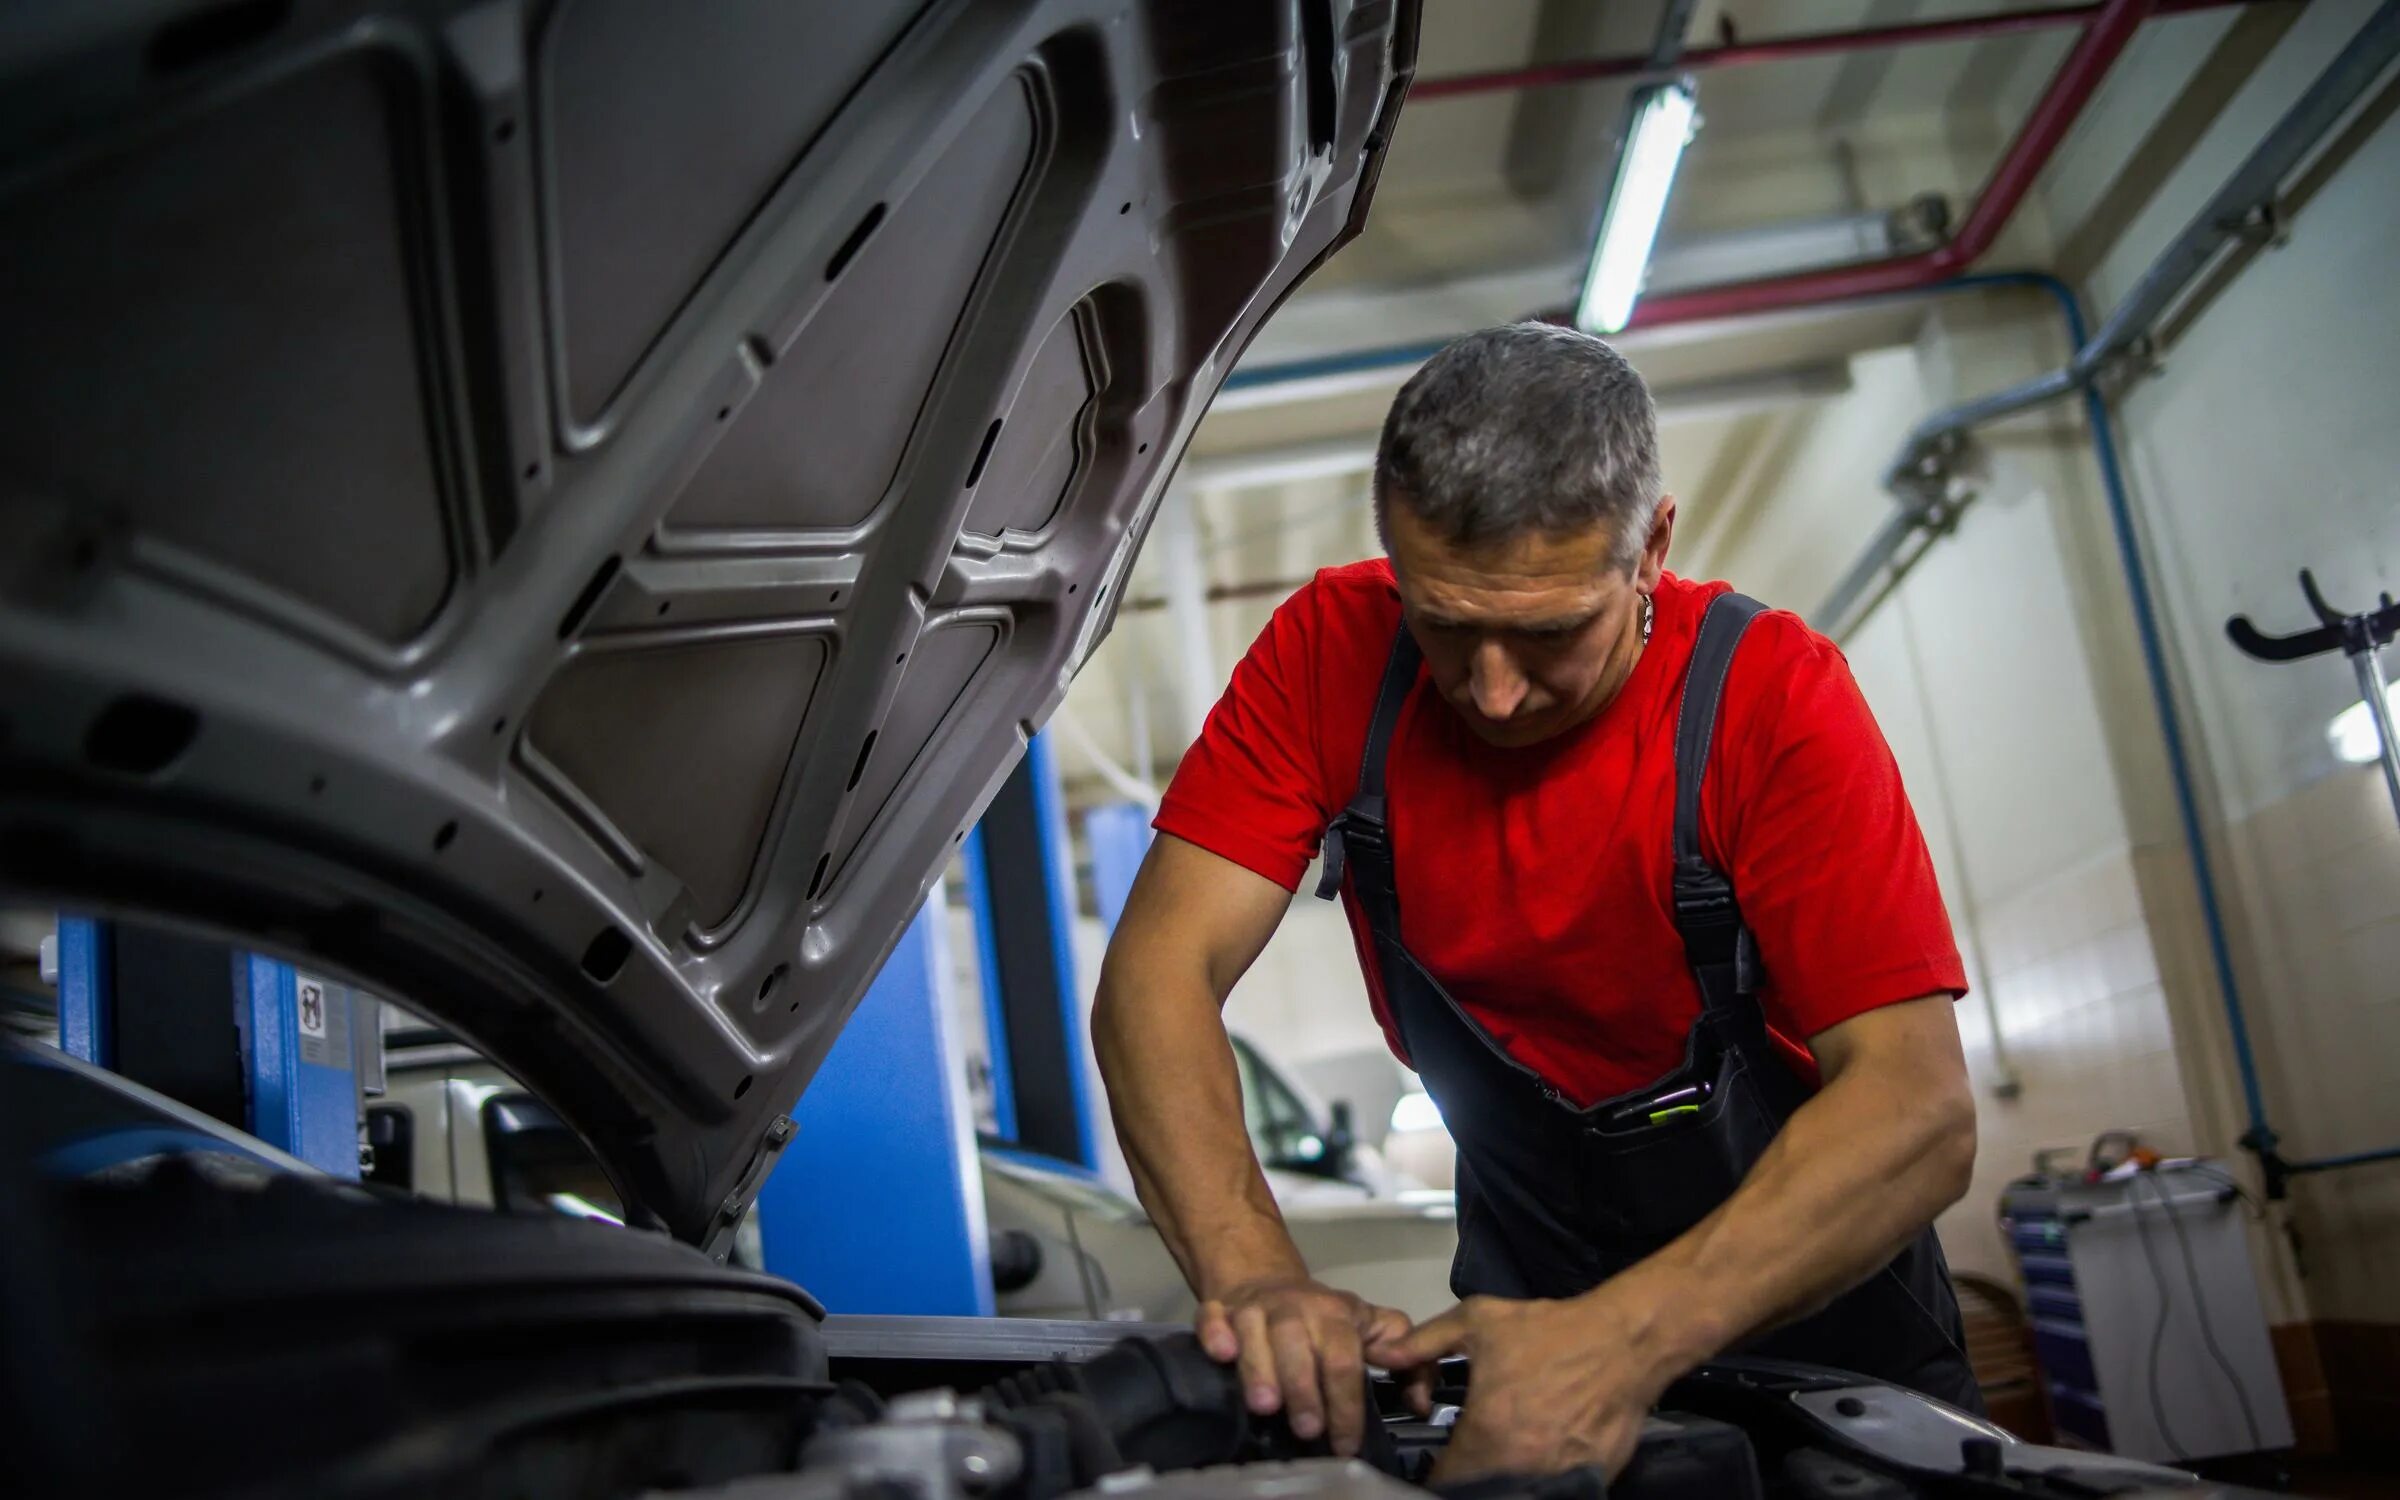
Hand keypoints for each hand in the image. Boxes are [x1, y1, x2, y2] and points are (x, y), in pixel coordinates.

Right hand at [1196, 1275, 1418, 1454]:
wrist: (1268, 1281)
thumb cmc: (1322, 1319)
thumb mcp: (1370, 1327)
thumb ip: (1404, 1359)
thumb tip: (1421, 1402)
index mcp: (1334, 1315)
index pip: (1344, 1360)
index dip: (1347, 1403)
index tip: (1346, 1442)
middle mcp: (1293, 1309)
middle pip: (1298, 1346)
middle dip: (1305, 1390)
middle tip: (1309, 1430)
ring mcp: (1254, 1308)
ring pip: (1255, 1332)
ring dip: (1260, 1369)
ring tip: (1266, 1406)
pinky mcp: (1220, 1309)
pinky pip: (1212, 1316)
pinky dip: (1215, 1333)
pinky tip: (1222, 1354)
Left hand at [1367, 1283, 1694, 1482]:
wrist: (1623, 1342)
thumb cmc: (1549, 1331)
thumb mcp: (1479, 1322)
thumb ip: (1425, 1342)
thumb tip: (1383, 1355)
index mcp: (1486, 1436)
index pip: (1444, 1481)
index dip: (1435, 1474)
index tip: (1439, 1461)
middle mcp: (1518, 1468)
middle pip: (1480, 1491)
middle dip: (1470, 1478)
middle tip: (1473, 1454)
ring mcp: (1556, 1481)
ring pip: (1516, 1493)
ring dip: (1506, 1479)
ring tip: (1506, 1453)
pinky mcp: (1588, 1484)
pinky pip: (1553, 1490)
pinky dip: (1543, 1479)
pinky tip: (1542, 1454)